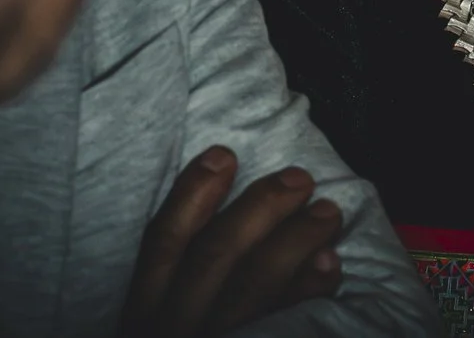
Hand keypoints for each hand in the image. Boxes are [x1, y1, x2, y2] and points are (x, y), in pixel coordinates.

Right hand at [124, 146, 345, 336]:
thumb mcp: (159, 328)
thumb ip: (177, 288)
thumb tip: (235, 225)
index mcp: (143, 318)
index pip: (162, 245)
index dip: (192, 195)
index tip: (223, 155)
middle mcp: (175, 332)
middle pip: (215, 257)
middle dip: (260, 209)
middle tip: (297, 179)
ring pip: (254, 286)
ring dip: (295, 240)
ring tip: (327, 212)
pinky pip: (284, 325)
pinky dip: (309, 291)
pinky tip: (330, 264)